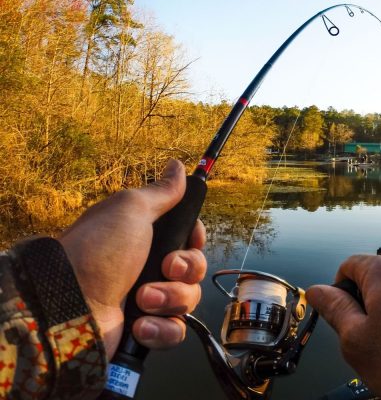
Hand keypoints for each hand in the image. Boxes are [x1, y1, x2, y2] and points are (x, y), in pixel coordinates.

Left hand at [58, 159, 206, 358]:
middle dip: (186, 269)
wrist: (68, 306)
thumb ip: (161, 191)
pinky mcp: (146, 330)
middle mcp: (149, 268)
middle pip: (195, 268)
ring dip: (170, 299)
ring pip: (188, 300)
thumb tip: (178, 166)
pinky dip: (162, 329)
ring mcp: (148, 301)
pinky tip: (140, 325)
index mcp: (147, 239)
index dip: (196, 240)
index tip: (191, 238)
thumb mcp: (130, 210)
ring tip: (141, 299)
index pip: (190, 238)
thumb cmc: (98, 252)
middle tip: (165, 268)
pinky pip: (175, 331)